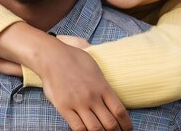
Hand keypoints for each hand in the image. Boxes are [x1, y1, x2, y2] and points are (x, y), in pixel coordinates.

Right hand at [0, 23, 131, 130]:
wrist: (52, 56)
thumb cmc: (74, 59)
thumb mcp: (95, 68)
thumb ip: (104, 84)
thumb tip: (111, 96)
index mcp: (103, 87)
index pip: (120, 111)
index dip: (126, 124)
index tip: (127, 129)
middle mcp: (93, 97)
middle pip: (110, 123)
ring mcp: (78, 103)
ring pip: (95, 129)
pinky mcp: (64, 108)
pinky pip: (77, 128)